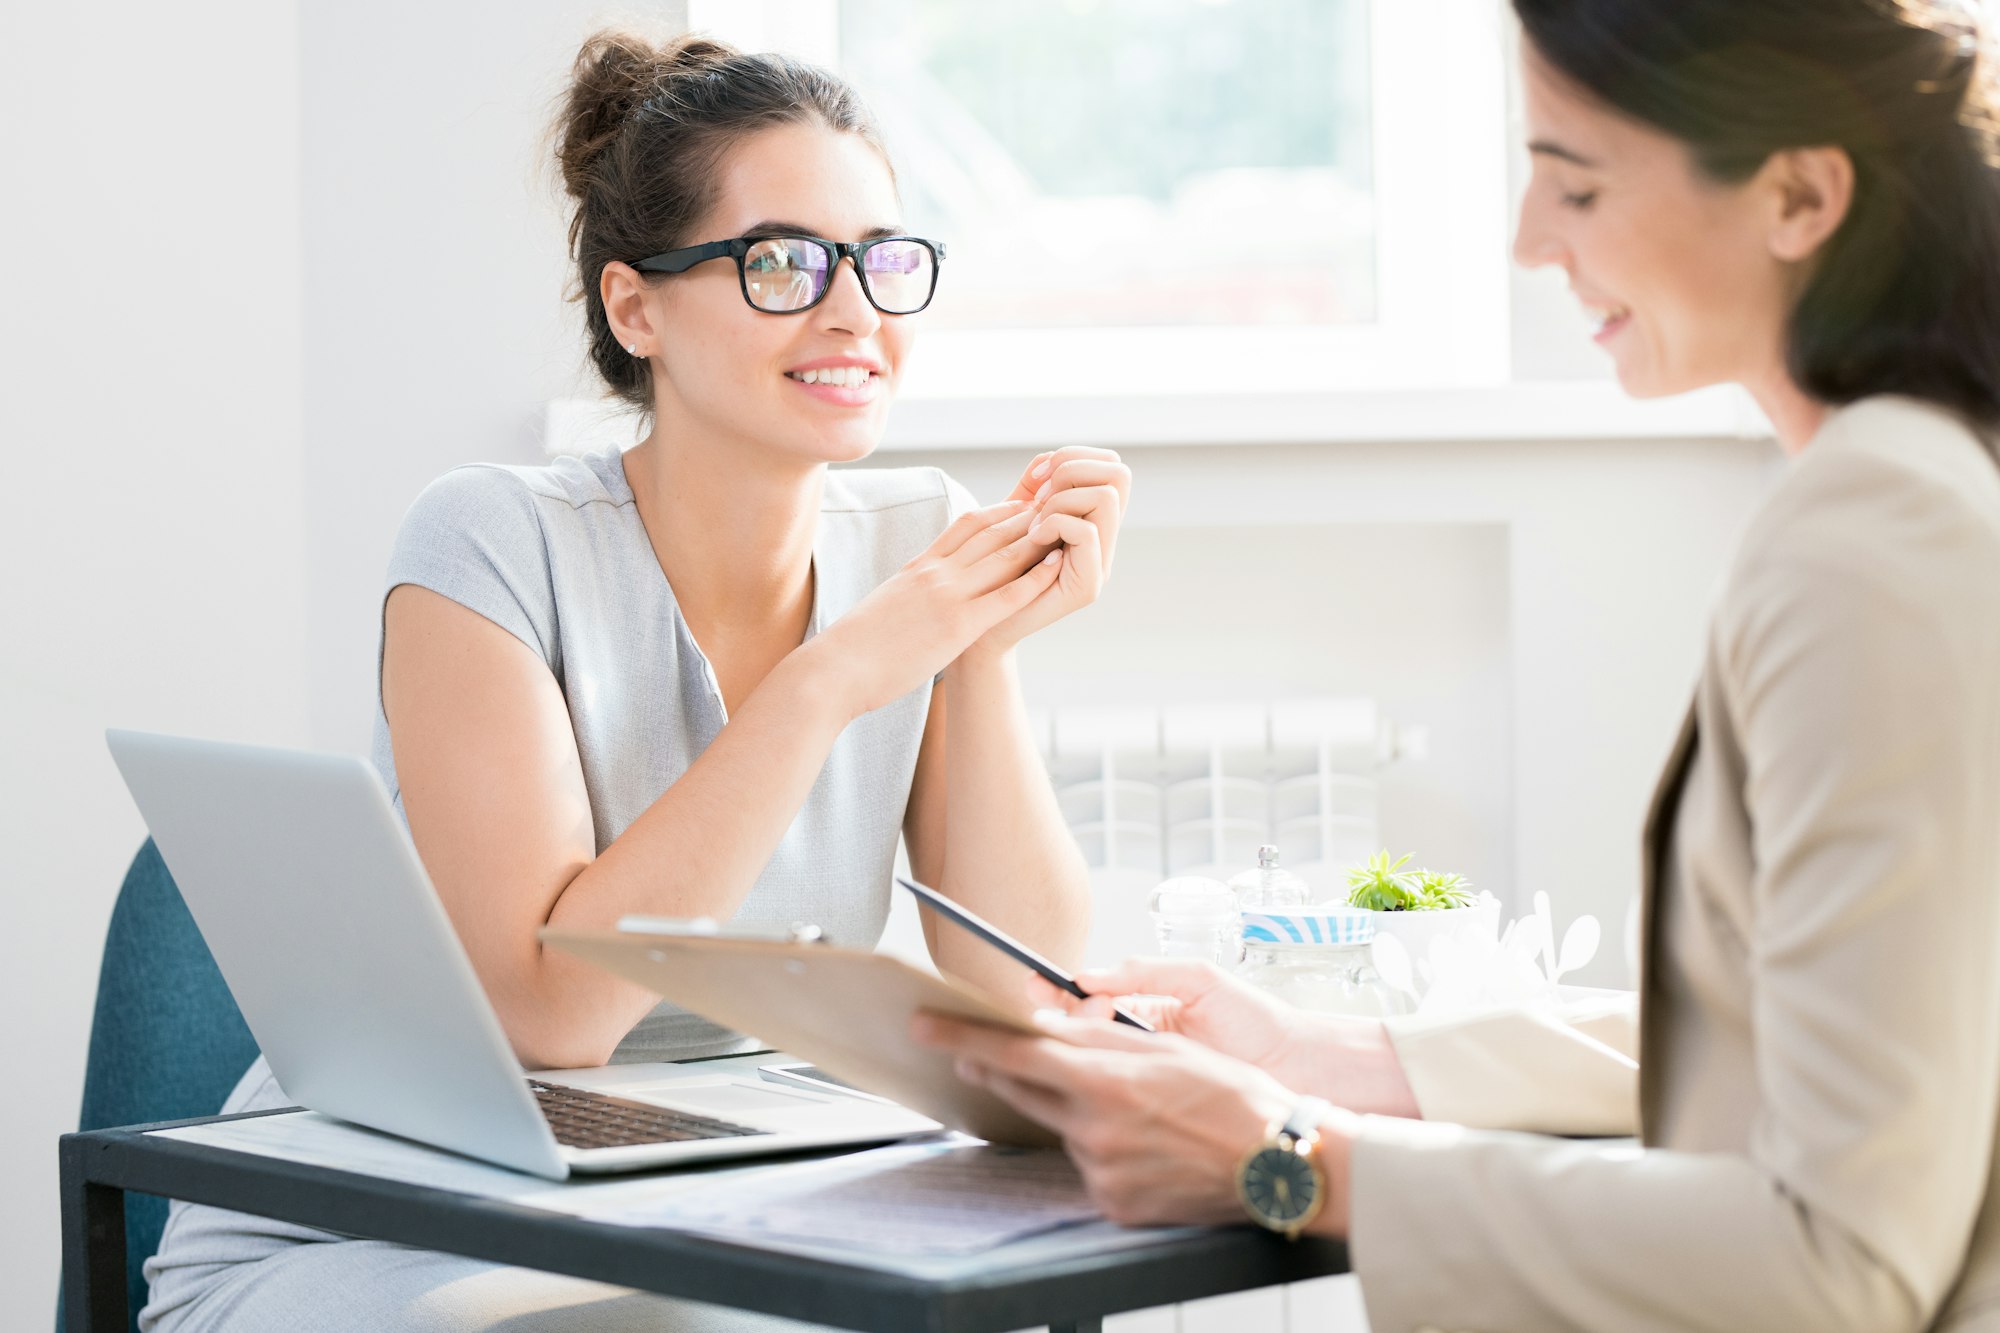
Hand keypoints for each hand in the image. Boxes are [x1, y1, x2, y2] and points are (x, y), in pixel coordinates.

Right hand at [811, 500, 1062, 715]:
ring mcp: (947, 595)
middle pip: (990, 532)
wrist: (835, 669)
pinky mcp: (957, 625)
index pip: (964, 526)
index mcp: (917, 566)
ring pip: (1003, 556)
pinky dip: (1035, 578)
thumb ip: (906, 593)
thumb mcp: (883, 607)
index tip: (1022, 504)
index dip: (997, 512)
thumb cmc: (853, 648)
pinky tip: (1057, 566)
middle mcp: (935, 572)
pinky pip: (1006, 596)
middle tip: (1059, 502)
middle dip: (1027, 516)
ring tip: (1068, 524)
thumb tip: (913, 596)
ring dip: (1039, 538)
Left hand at [912, 1009, 1309, 1228]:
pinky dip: (1102, 1148)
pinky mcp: (1113, 1204)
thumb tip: (1046, 1029)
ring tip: (1136, 1109)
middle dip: (998, 1071)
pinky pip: (1088, 1166)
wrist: (1279, 1163)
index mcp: (1106, 1080)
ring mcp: (1101, 1171)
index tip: (926, 1024)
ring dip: (1073, 1111)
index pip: (1015, 1053)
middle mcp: (1095, 1128)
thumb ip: (1099, 1038)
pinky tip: (1144, 1144)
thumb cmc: (1233, 1094)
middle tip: (975, 1054)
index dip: (964, 1037)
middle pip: (1022, 1091)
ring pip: (1062, 1128)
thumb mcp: (1167, 1046)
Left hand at [975, 447, 1131, 654]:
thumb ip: (1036, 486)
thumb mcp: (1016, 517)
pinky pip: (1087, 532)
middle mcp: (1106, 540)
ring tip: (1034, 523)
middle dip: (1072, 472)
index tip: (1037, 479)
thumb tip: (1047, 461)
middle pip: (1121, 475)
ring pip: (1107, 497)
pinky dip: (1054, 524)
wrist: (982, 625)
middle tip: (1040, 498)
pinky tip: (1032, 539)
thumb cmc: (995, 570)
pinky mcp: (1088, 587)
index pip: (1113, 466)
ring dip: (1062, 500)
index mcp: (1093, 520)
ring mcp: (1101, 563)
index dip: (1075, 456)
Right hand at [1029, 959, 1421, 1118]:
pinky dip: (1096, 1087)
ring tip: (1072, 1040)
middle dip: (1061, 1021)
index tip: (1036, 986)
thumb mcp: (1201, 981)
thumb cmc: (1258, 1021)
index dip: (1058, 992)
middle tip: (1063, 1016)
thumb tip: (1091, 976)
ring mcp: (1144, 1078)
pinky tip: (1090, 1080)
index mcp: (1145, 1006)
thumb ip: (1148, 971)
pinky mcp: (1154, 1109)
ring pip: (1090, 1064)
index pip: (1087, 997)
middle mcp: (1138, 1042)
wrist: (1302, 1070)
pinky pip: (1114, 1098)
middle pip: (1078, 1032)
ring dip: (1074, 1051)